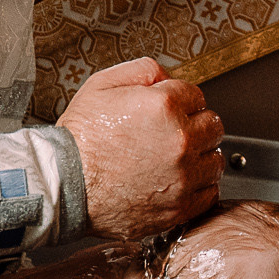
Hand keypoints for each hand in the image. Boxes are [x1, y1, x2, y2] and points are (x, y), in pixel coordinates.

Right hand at [56, 57, 223, 238]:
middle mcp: (180, 141)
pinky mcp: (179, 207)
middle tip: (171, 133)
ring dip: (200, 157)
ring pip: (214, 160)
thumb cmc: (78, 139)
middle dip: (195, 125)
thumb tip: (167, 77)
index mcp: (165, 107)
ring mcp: (183, 177)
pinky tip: (178, 180)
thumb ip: (142, 71)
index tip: (169, 111)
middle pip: (212, 126)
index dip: (180, 101)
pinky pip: (209, 193)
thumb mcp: (101, 85)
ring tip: (174, 158)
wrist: (63, 185)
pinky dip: (198, 186)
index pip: (196, 95)